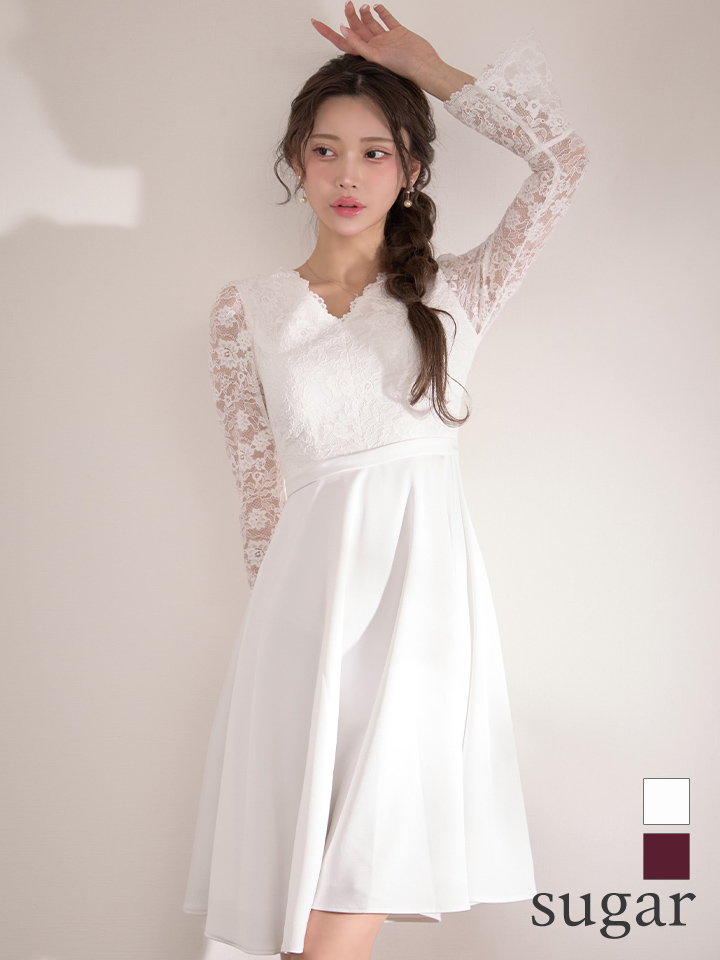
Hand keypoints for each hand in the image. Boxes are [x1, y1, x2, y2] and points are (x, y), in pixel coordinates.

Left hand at [311, 3, 443, 88]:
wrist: (424, 66)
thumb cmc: (403, 67)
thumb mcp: (377, 56)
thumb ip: (359, 44)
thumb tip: (343, 30)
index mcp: (367, 54)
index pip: (343, 41)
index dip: (328, 33)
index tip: (315, 23)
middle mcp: (375, 46)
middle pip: (356, 28)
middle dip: (350, 16)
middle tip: (348, 4)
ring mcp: (386, 39)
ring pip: (370, 22)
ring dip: (365, 13)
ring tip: (363, 7)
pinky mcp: (398, 32)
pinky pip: (386, 19)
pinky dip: (381, 12)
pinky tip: (376, 7)